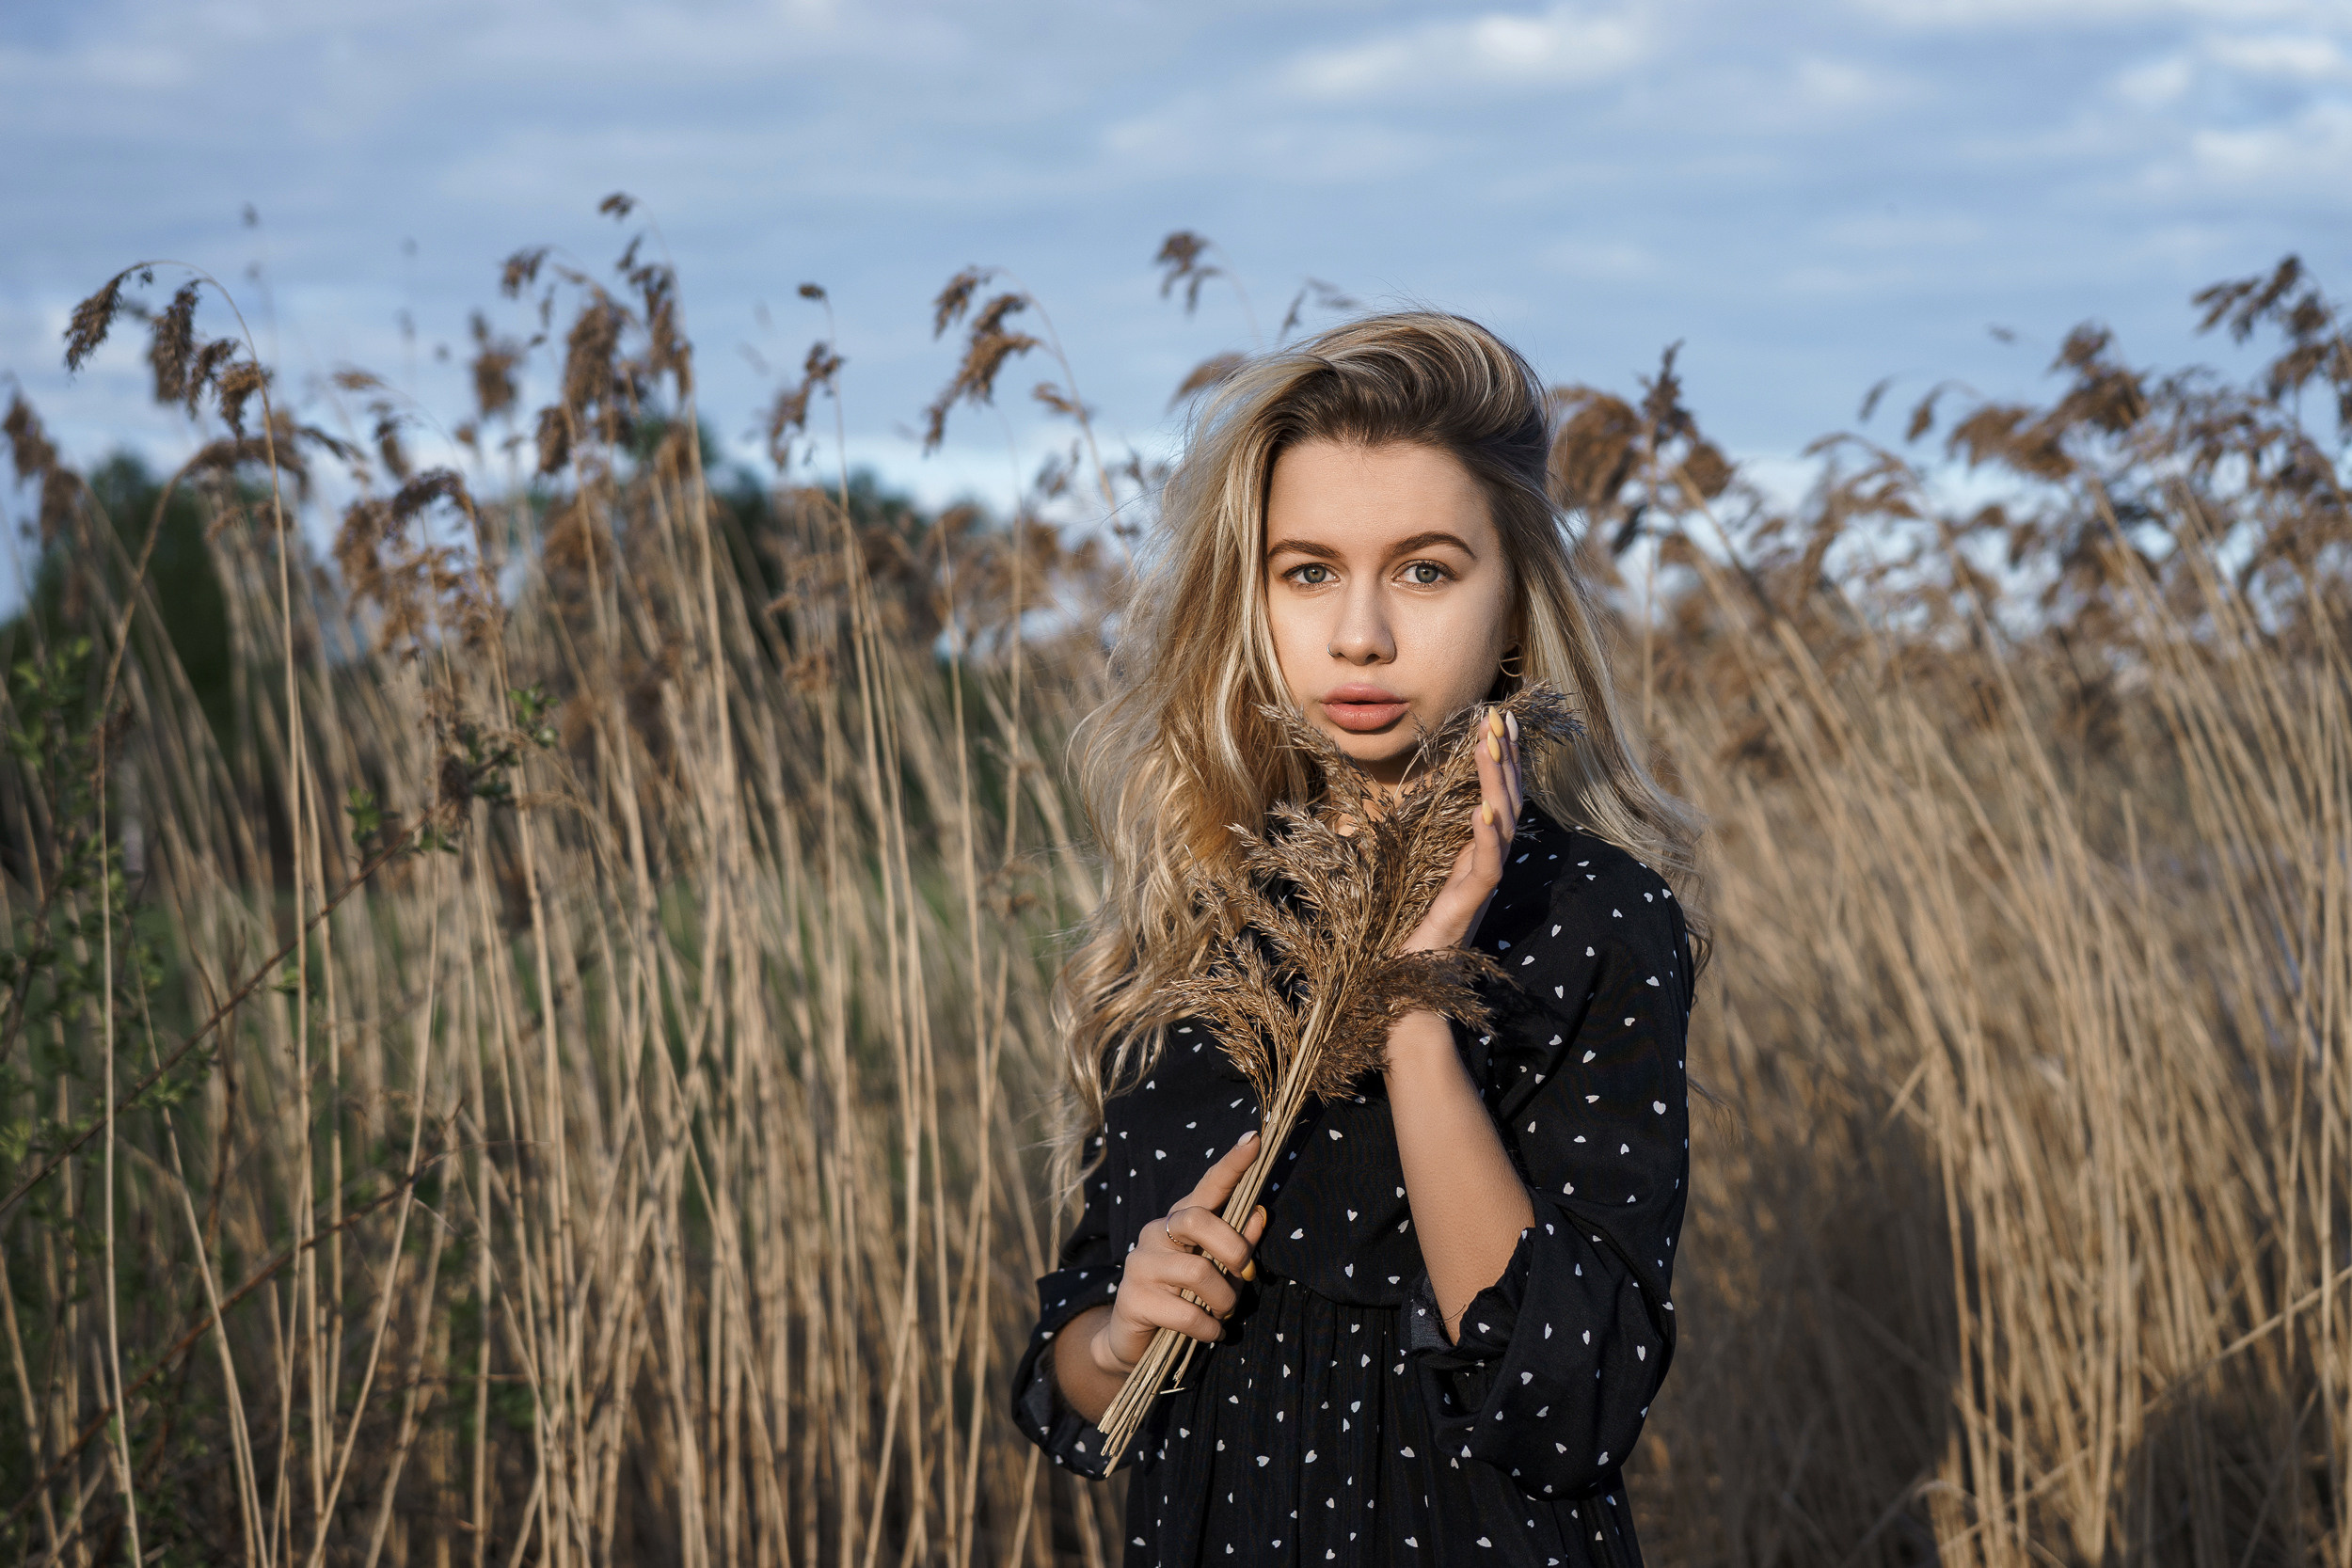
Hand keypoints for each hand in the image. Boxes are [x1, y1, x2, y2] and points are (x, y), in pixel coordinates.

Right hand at [1089, 1131, 1272, 1377]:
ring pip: (1197, 1272)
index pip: (1208, 1186)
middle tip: (1245, 1275)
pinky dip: (1209, 1328)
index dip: (1232, 1164)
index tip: (1255, 1140)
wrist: (1135, 1340)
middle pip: (1198, 1220)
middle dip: (1233, 1249)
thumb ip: (1239, 1244)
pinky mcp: (1133, 1299)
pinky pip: (1186, 1313)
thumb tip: (1261, 1214)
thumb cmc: (1185, 1299)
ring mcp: (1141, 1264)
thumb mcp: (1218, 1271)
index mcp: (1181, 1220)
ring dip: (1224, 1301)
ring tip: (1223, 1314)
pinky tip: (1210, 1332)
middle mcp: (1157, 1233)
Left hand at [1399, 705, 1521, 954]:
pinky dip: (1487, 836)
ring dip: (1497, 783)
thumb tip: (1391, 799)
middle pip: (1508, 802)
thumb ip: (1414, 839)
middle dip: (1505, 757)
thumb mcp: (1409, 870)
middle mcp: (1486, 864)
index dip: (1502, 759)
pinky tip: (1483, 810)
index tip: (1498, 720)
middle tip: (1498, 718)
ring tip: (1492, 746)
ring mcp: (1481, 884)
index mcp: (1473, 853)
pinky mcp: (1469, 905)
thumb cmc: (1402, 927)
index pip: (1498, 795)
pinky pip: (1487, 866)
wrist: (1402, 980)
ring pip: (1503, 825)